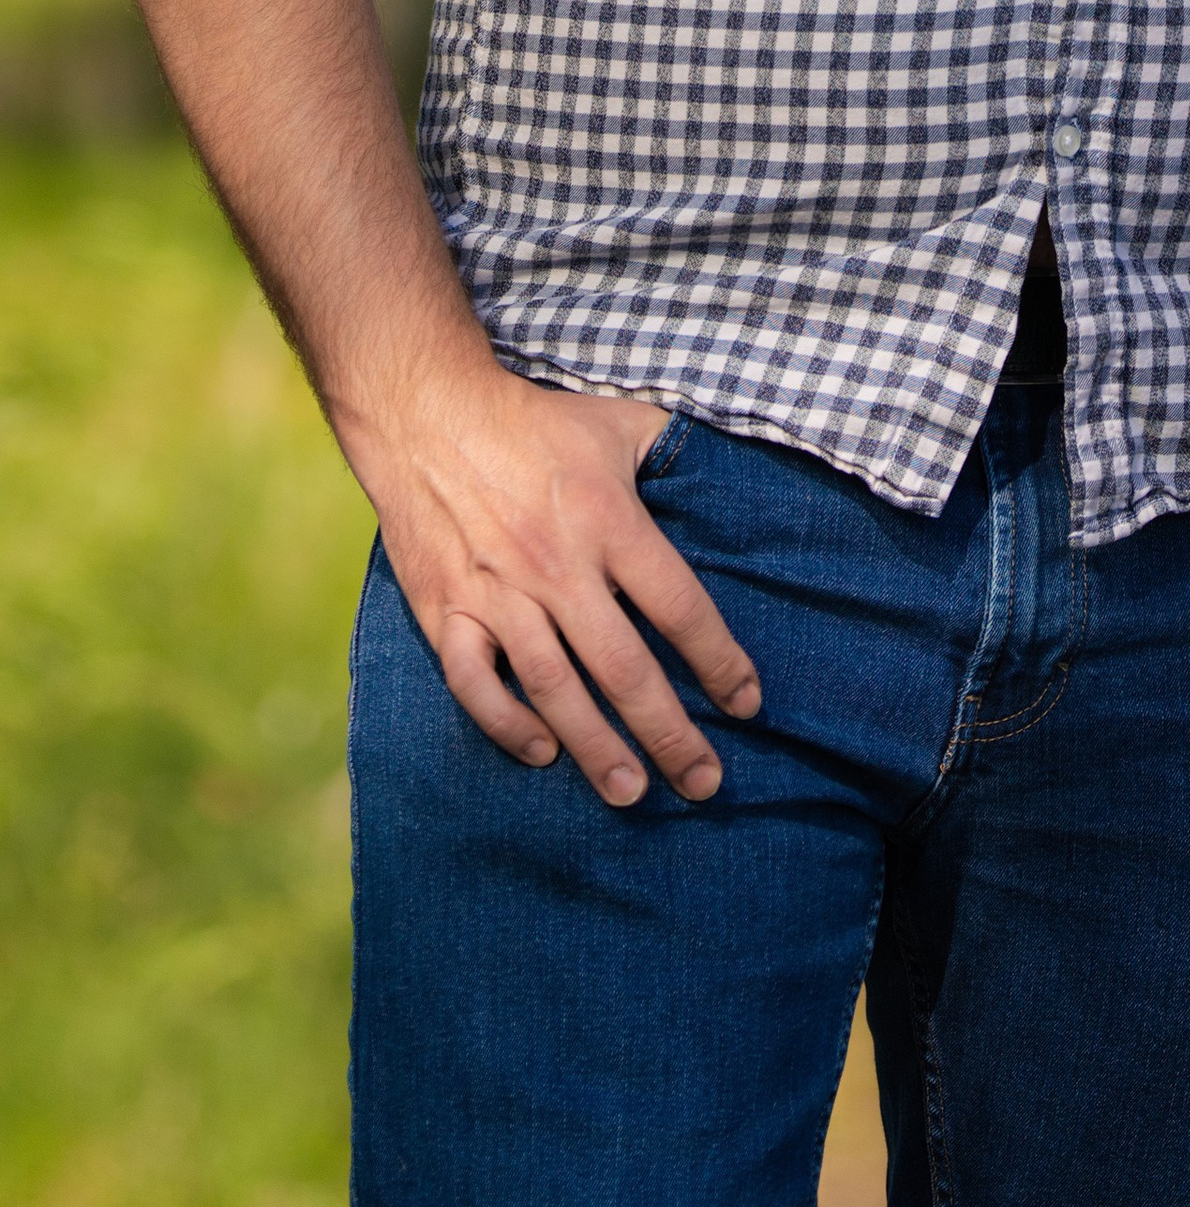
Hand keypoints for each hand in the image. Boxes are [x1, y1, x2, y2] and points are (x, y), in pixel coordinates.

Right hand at [342, 366, 760, 805]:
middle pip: (623, 666)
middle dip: (668, 733)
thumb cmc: (536, 423)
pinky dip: (505, 723)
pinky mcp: (445, 609)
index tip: (746, 704)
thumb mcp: (620, 422)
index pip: (678, 607)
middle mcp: (556, 565)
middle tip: (704, 784)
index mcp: (609, 520)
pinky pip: (473, 682)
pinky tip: (541, 753)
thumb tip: (730, 476)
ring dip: (595, 747)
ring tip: (631, 792)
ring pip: (553, 687)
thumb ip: (674, 454)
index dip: (718, 661)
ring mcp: (496, 593)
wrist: (426, 414)